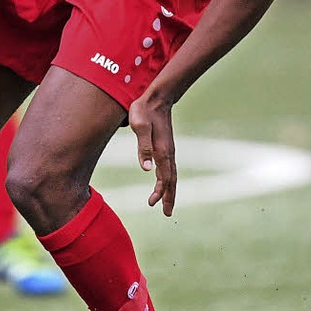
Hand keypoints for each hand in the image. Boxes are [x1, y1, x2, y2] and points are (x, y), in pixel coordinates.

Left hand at [128, 93, 176, 216]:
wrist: (157, 98)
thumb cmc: (144, 111)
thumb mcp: (139, 126)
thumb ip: (143, 147)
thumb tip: (146, 169)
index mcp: (162, 151)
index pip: (164, 178)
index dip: (160, 193)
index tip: (153, 204)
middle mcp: (168, 152)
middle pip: (171, 180)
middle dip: (169, 197)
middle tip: (167, 213)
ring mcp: (168, 148)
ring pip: (171, 174)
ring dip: (169, 189)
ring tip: (165, 202)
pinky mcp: (165, 144)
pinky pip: (168, 167)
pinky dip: (167, 178)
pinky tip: (162, 181)